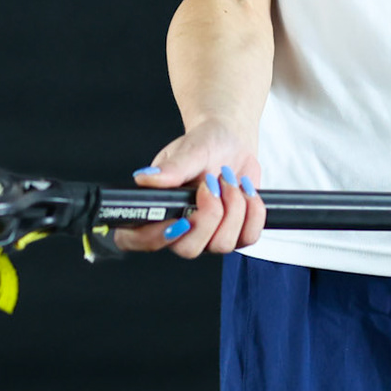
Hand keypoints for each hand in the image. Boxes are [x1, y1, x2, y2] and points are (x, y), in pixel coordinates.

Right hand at [110, 117, 265, 257]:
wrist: (232, 141)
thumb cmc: (205, 143)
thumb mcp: (189, 150)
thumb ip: (171, 168)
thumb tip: (145, 179)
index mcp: (157, 208)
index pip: (137, 240)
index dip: (153, 238)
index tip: (179, 218)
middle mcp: (180, 227)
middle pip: (188, 249)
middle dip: (208, 217)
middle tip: (212, 185)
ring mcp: (209, 235)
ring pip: (221, 245)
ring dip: (234, 209)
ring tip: (230, 180)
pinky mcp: (236, 233)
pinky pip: (248, 238)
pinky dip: (253, 213)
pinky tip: (246, 191)